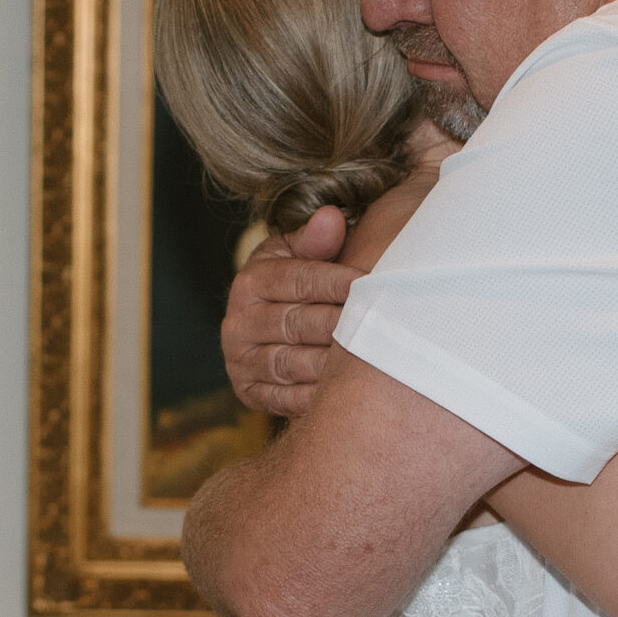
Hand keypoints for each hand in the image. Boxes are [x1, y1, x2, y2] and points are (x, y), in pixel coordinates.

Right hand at [220, 204, 351, 418]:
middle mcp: (238, 322)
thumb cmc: (294, 285)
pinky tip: (346, 392)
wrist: (265, 328)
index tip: (372, 283)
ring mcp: (240, 360)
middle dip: (340, 325)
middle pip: (296, 324)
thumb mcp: (297, 255)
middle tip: (379, 327)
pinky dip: (315, 397)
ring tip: (370, 362)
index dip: (336, 282)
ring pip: (291, 364)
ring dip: (330, 364)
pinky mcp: (249, 392)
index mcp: (251, 282)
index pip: (297, 280)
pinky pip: (283, 399)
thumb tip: (331, 217)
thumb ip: (315, 240)